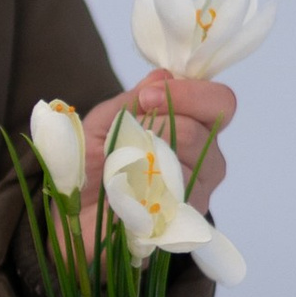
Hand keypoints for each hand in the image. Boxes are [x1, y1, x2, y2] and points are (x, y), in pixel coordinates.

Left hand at [77, 72, 232, 239]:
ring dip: (145, 162)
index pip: (219, 102)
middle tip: (125, 133)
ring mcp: (198, 190)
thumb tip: (163, 76)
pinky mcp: (184, 220)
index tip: (148, 97)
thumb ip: (133, 99)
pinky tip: (126, 191)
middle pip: (199, 133)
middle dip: (157, 127)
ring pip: (186, 167)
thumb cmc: (94, 162)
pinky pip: (172, 199)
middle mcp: (205, 157)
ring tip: (119, 166)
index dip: (189, 94)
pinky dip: (142, 190)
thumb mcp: (105, 121)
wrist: (76, 212)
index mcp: (194, 125)